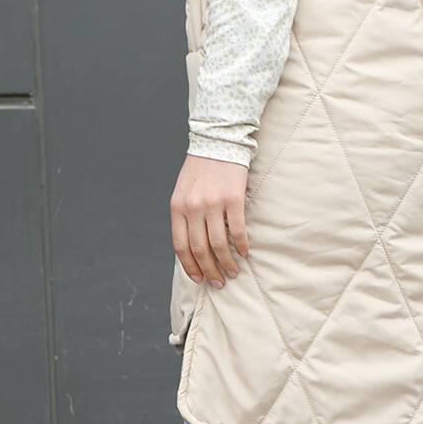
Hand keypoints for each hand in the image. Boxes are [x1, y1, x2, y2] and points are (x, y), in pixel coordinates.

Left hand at [170, 155, 249, 289]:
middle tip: (218, 282)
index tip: (199, 278)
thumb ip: (185, 215)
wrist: (218, 141)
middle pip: (199, 249)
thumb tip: (193, 244)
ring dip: (227, 262)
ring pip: (218, 244)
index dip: (190, 266)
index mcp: (177, 207)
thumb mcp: (183, 191)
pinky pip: (238, 230)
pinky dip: (241, 245)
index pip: (180, 246)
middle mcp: (193, 207)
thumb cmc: (201, 168)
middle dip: (209, 270)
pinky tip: (245, 252)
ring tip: (233, 271)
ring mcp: (213, 204)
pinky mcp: (233, 199)